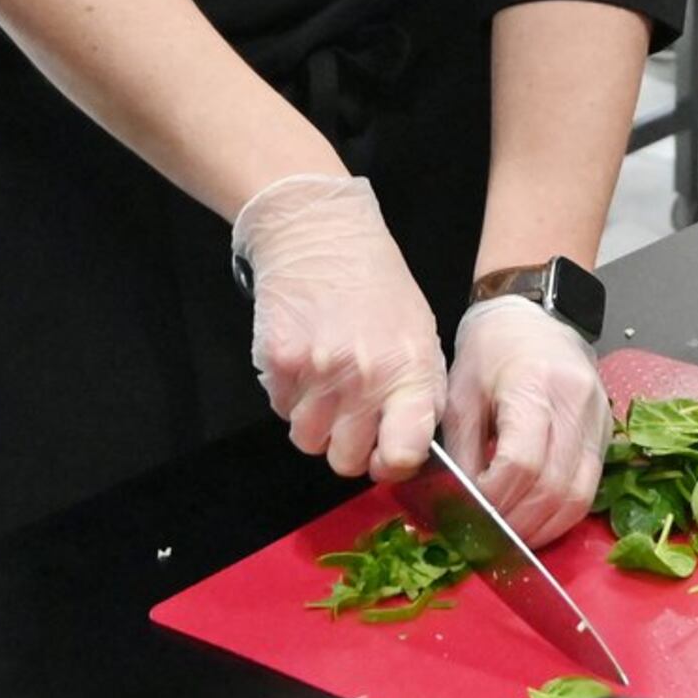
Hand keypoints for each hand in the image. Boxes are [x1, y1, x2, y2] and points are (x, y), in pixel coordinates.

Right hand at [232, 174, 447, 482]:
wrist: (321, 234)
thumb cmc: (377, 285)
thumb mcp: (420, 333)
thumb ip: (419, 392)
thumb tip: (409, 447)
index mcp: (408, 371)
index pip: (402, 453)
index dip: (392, 463)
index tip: (386, 453)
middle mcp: (362, 378)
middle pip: (346, 461)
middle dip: (348, 445)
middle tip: (351, 415)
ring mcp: (315, 372)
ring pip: (308, 441)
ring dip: (316, 423)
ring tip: (326, 384)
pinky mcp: (276, 362)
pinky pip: (281, 410)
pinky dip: (291, 396)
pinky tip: (305, 361)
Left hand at [444, 296, 609, 546]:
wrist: (537, 315)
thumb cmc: (492, 349)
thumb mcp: (460, 393)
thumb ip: (461, 451)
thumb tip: (458, 506)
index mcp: (535, 384)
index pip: (522, 461)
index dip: (495, 498)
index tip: (470, 513)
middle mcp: (576, 403)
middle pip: (554, 487)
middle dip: (517, 524)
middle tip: (486, 541)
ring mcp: (598, 420)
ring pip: (579, 496)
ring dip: (543, 529)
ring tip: (510, 540)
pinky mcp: (606, 434)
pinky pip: (589, 489)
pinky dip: (561, 515)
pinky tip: (535, 523)